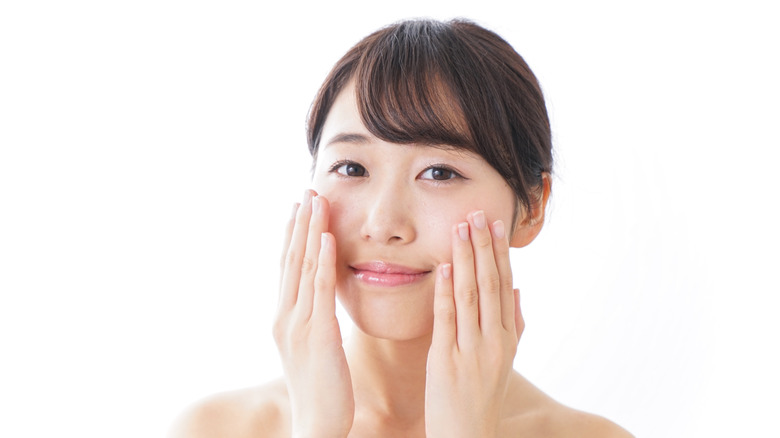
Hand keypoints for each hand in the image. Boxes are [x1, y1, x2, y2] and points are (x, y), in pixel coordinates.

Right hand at [273, 190, 353, 437]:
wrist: (315, 422)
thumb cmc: (321, 387)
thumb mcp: (312, 347)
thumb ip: (313, 319)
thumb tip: (319, 300)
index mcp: (284, 318)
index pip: (287, 268)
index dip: (292, 235)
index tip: (298, 208)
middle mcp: (285, 316)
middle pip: (291, 260)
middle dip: (299, 224)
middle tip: (306, 191)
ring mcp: (298, 324)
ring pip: (303, 268)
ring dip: (310, 231)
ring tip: (317, 200)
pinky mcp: (317, 335)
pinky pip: (319, 290)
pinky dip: (321, 261)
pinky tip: (327, 237)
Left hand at [425, 210, 523, 437]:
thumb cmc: (480, 398)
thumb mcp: (503, 362)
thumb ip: (513, 325)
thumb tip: (517, 289)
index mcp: (507, 339)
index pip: (504, 286)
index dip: (500, 253)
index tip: (495, 225)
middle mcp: (493, 342)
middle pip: (490, 284)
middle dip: (483, 246)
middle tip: (477, 214)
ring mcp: (471, 351)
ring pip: (471, 295)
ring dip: (466, 259)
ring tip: (460, 228)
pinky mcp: (445, 361)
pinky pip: (447, 319)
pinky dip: (446, 291)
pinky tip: (444, 267)